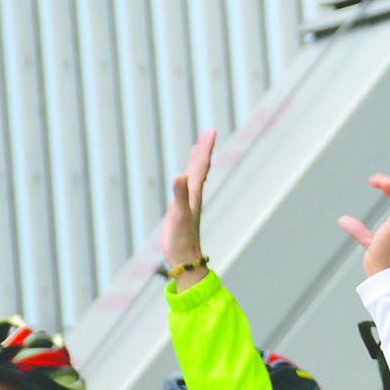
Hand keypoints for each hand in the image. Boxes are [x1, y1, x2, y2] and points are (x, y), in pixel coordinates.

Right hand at [161, 131, 216, 279]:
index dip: (204, 148)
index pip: (201, 166)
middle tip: (209, 133)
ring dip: (198, 161)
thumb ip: (180, 195)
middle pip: (200, 168)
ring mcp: (189, 202)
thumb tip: (180, 176)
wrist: (184, 258)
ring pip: (195, 176)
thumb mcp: (178, 215)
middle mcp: (194, 195)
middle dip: (203, 150)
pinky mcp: (183, 209)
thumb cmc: (181, 239)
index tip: (210, 131)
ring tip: (200, 149)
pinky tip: (187, 177)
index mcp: (194, 194)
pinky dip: (189, 177)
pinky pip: (188, 187)